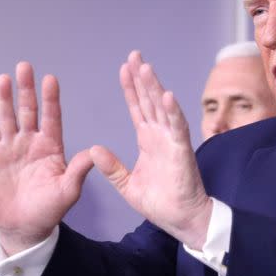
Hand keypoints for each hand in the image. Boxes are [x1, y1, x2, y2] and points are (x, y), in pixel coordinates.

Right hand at [0, 62, 93, 253]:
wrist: (24, 227)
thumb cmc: (50, 210)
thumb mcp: (68, 191)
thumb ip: (79, 170)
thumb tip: (94, 151)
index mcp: (51, 147)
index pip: (52, 117)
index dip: (50, 99)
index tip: (51, 79)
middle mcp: (31, 142)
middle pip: (28, 110)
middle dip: (27, 89)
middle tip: (25, 67)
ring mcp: (10, 148)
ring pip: (7, 117)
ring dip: (4, 98)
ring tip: (3, 79)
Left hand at [90, 51, 211, 249]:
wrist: (180, 220)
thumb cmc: (160, 203)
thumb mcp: (127, 185)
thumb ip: (112, 167)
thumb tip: (94, 149)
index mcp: (148, 141)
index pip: (138, 108)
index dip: (131, 88)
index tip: (124, 68)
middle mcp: (161, 136)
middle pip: (150, 100)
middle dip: (142, 78)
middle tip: (134, 55)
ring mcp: (172, 141)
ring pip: (163, 108)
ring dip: (155, 87)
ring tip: (145, 67)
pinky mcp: (181, 151)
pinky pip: (177, 127)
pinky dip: (172, 111)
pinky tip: (166, 94)